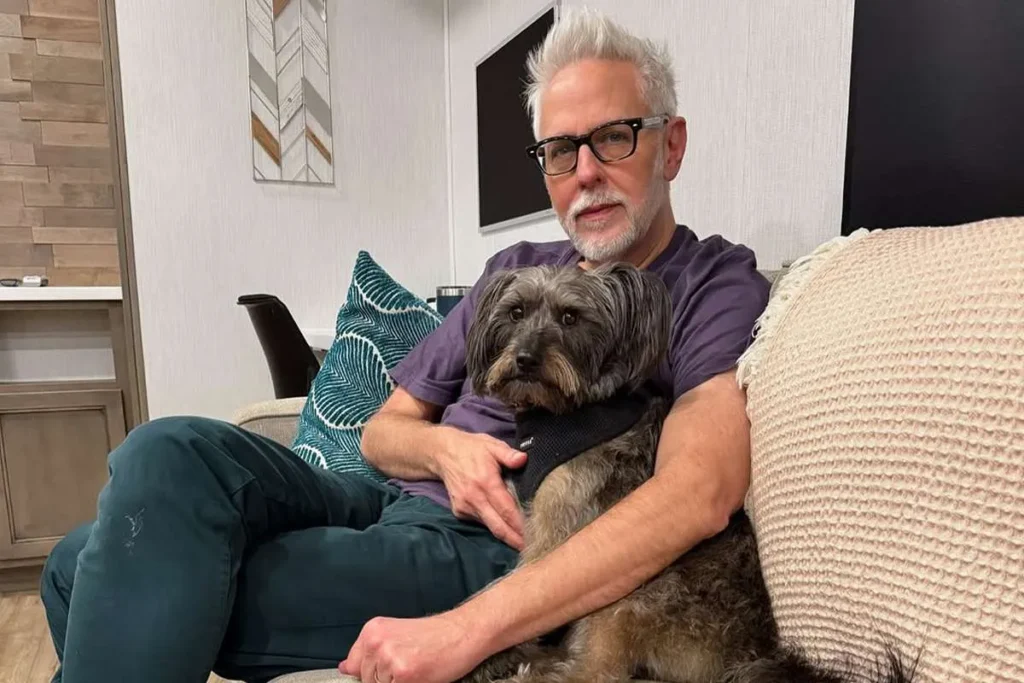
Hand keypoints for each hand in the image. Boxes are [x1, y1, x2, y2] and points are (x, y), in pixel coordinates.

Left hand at [339, 612, 488, 682]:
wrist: (463, 632)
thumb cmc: (434, 636)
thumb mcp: (395, 635)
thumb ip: (368, 652)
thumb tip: (345, 668)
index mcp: (372, 630)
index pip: (353, 666)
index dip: (370, 674)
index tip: (385, 672)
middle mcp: (376, 642)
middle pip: (367, 680)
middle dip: (385, 680)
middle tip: (409, 666)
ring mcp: (388, 659)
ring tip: (416, 670)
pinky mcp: (403, 674)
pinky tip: (421, 676)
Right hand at [434, 427, 526, 548]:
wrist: (443, 453)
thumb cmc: (472, 448)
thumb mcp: (491, 445)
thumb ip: (508, 454)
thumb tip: (523, 459)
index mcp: (486, 482)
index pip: (507, 510)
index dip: (521, 524)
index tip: (534, 534)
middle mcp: (474, 498)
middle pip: (498, 526)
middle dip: (515, 539)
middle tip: (531, 548)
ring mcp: (465, 506)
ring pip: (490, 527)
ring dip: (506, 535)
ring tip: (522, 541)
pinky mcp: (459, 511)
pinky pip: (480, 522)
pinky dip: (493, 525)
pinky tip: (505, 527)